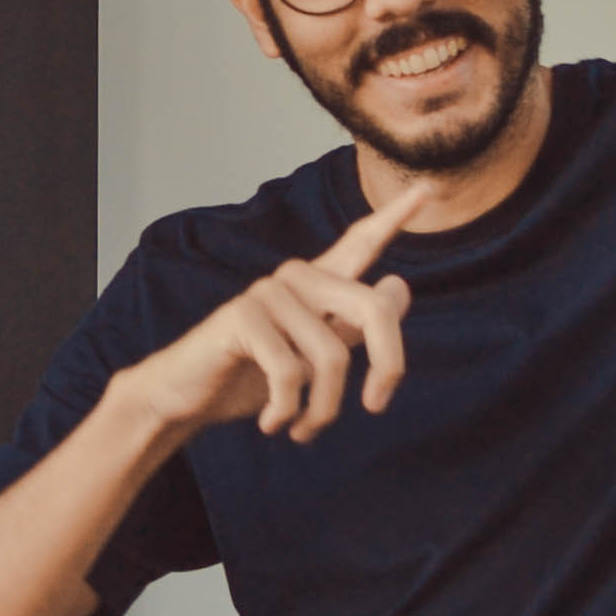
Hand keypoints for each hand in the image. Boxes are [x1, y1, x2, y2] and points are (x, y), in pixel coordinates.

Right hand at [115, 186, 429, 446]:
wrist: (186, 396)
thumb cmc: (251, 376)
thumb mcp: (314, 355)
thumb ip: (355, 325)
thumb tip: (398, 285)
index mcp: (317, 284)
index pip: (362, 243)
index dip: (395, 216)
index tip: (429, 188)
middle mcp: (295, 278)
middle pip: (374, 311)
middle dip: (389, 367)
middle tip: (376, 406)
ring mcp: (267, 293)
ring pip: (331, 358)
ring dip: (324, 409)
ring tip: (305, 427)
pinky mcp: (242, 316)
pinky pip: (291, 373)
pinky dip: (288, 410)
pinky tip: (274, 423)